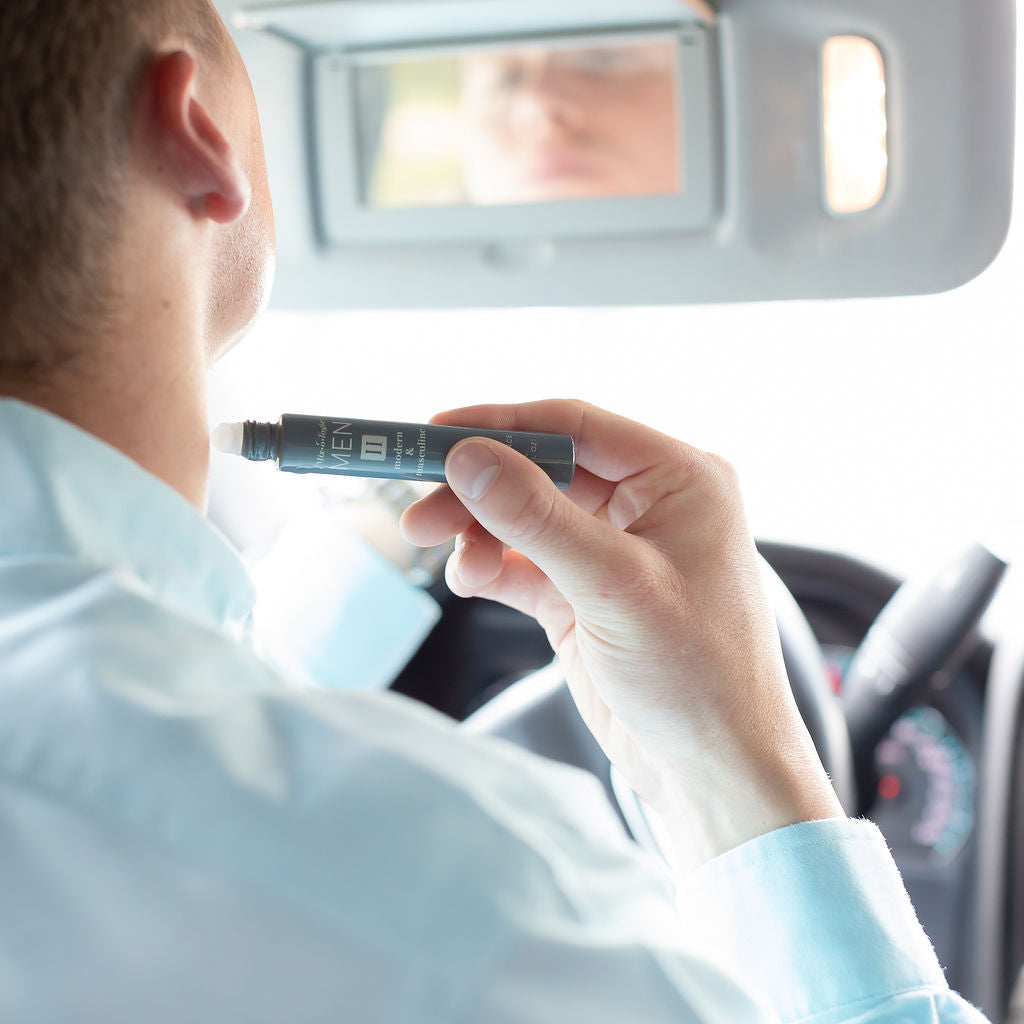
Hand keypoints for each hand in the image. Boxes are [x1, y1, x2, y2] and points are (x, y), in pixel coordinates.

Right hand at [401, 400, 843, 871]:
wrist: (714, 771)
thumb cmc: (697, 676)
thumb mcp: (613, 587)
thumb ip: (537, 518)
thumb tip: (468, 458)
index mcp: (679, 478)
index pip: (575, 426)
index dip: (500, 424)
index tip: (433, 434)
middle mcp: (648, 504)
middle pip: (542, 469)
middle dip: (479, 488)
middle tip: (420, 509)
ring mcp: (613, 550)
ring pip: (527, 516)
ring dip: (478, 530)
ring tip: (438, 553)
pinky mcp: (586, 594)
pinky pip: (525, 562)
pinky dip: (491, 567)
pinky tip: (471, 581)